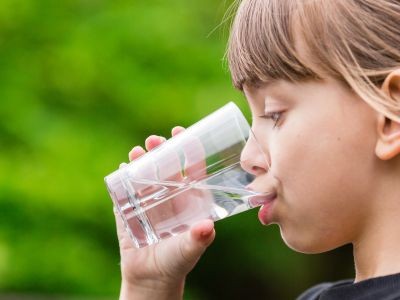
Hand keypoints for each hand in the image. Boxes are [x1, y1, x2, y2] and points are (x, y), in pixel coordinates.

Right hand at [114, 126, 215, 299]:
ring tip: (137, 151)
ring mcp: (149, 200)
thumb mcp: (189, 249)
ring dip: (141, 160)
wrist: (151, 278)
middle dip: (161, 149)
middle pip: (166, 165)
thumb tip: (207, 227)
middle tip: (155, 140)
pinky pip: (126, 189)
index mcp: (189, 199)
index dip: (188, 149)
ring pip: (145, 173)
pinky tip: (122, 168)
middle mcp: (170, 195)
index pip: (191, 168)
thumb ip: (198, 239)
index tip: (182, 132)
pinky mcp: (130, 209)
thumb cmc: (177, 261)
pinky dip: (123, 177)